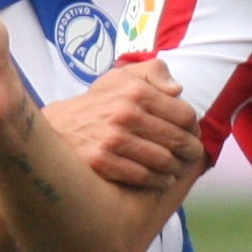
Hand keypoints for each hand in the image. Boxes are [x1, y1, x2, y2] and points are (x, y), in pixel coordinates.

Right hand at [42, 60, 200, 190]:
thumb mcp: (123, 76)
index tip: (192, 134)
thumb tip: (178, 89)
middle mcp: (125, 113)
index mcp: (136, 91)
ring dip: (177, 168)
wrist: (57, 127)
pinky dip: (158, 180)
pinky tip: (163, 179)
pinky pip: (143, 176)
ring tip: (179, 168)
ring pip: (164, 161)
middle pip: (179, 140)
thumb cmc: (100, 102)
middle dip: (191, 151)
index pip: (185, 115)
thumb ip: (154, 71)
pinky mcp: (101, 161)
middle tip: (192, 156)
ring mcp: (112, 139)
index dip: (194, 127)